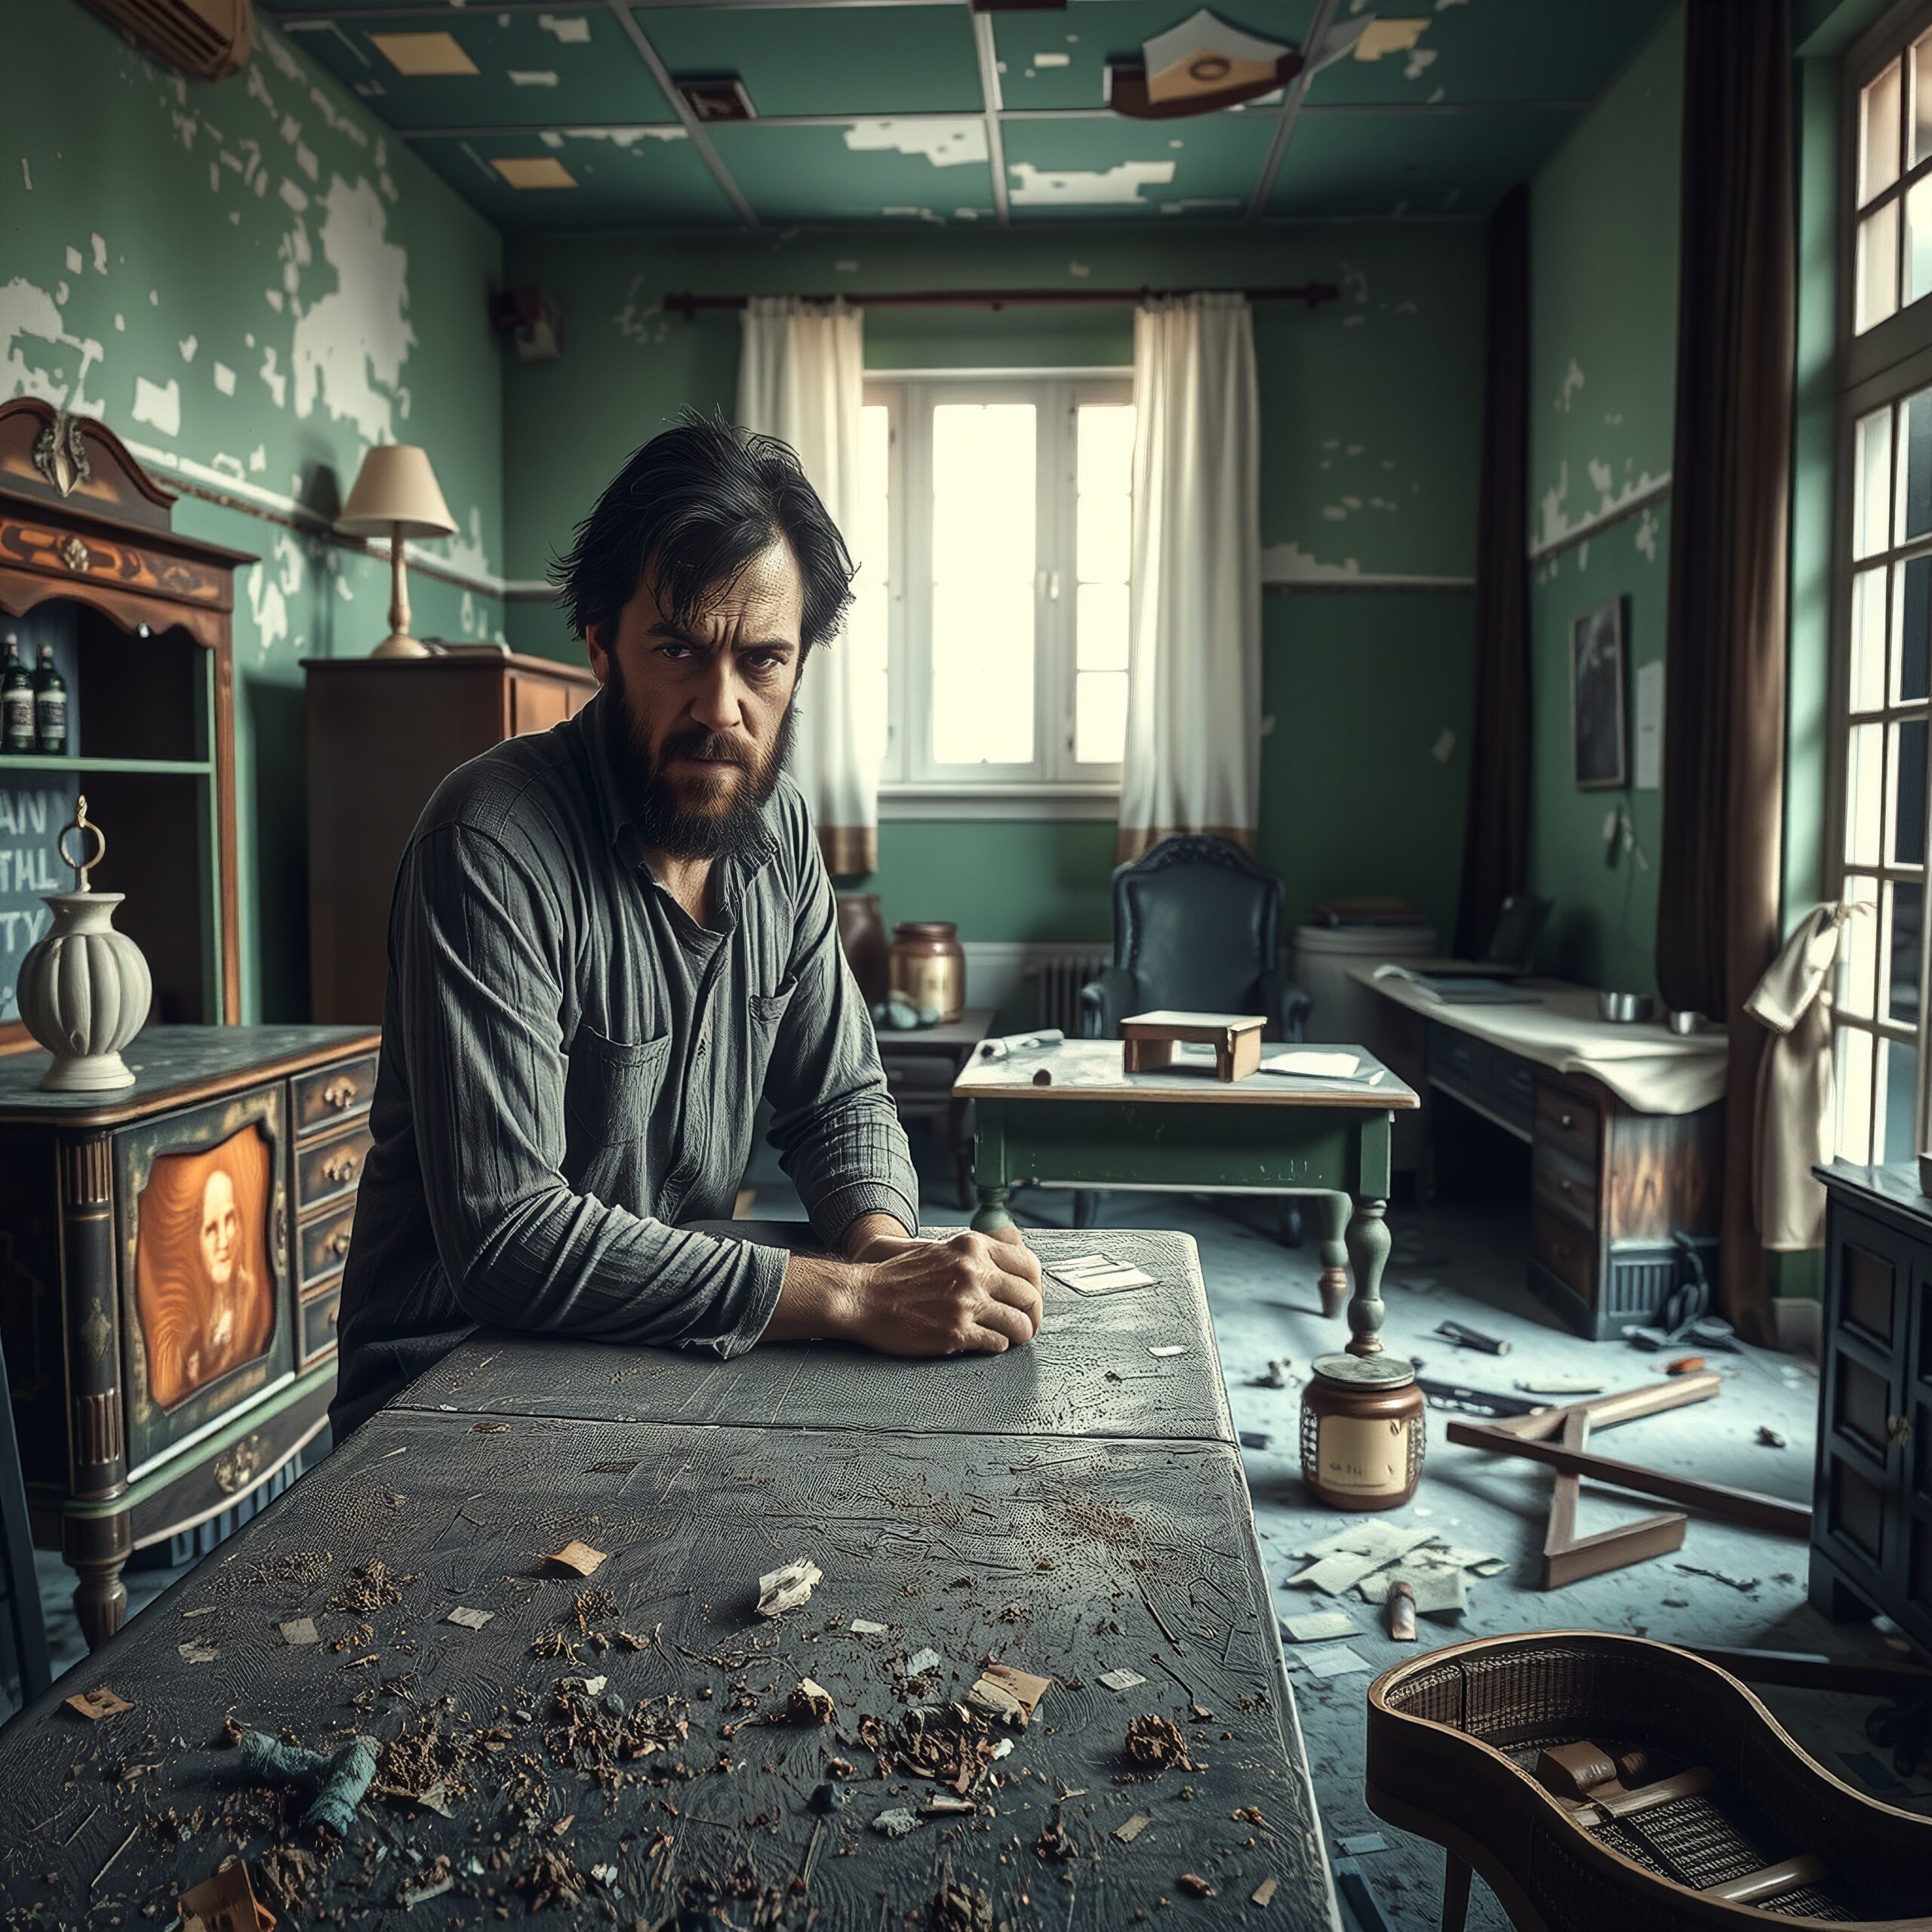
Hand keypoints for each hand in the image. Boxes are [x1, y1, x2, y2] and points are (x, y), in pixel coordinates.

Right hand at [846, 1228, 1043, 1355]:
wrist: (863, 1298)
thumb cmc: (899, 1278)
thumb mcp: (942, 1249)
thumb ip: (976, 1253)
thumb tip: (1014, 1254)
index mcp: (972, 1247)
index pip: (1028, 1264)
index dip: (1035, 1287)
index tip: (1030, 1299)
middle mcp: (973, 1271)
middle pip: (1029, 1296)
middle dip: (1032, 1315)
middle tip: (1026, 1325)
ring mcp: (966, 1302)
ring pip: (1019, 1324)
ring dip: (1019, 1335)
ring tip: (1011, 1338)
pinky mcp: (956, 1332)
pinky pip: (997, 1343)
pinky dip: (996, 1346)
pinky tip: (984, 1343)